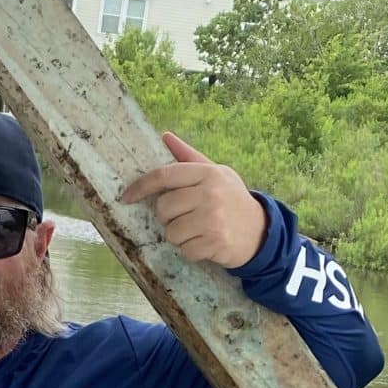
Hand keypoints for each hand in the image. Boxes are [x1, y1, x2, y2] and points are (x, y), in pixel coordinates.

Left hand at [120, 130, 268, 269]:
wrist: (261, 230)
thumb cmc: (231, 199)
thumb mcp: (215, 173)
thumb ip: (188, 157)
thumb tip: (165, 136)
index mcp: (207, 173)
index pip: (164, 175)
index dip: (141, 186)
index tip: (126, 197)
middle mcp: (209, 193)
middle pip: (164, 208)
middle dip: (168, 216)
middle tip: (185, 217)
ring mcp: (212, 218)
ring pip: (171, 232)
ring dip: (179, 236)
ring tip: (198, 230)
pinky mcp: (215, 242)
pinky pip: (185, 250)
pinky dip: (191, 250)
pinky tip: (206, 242)